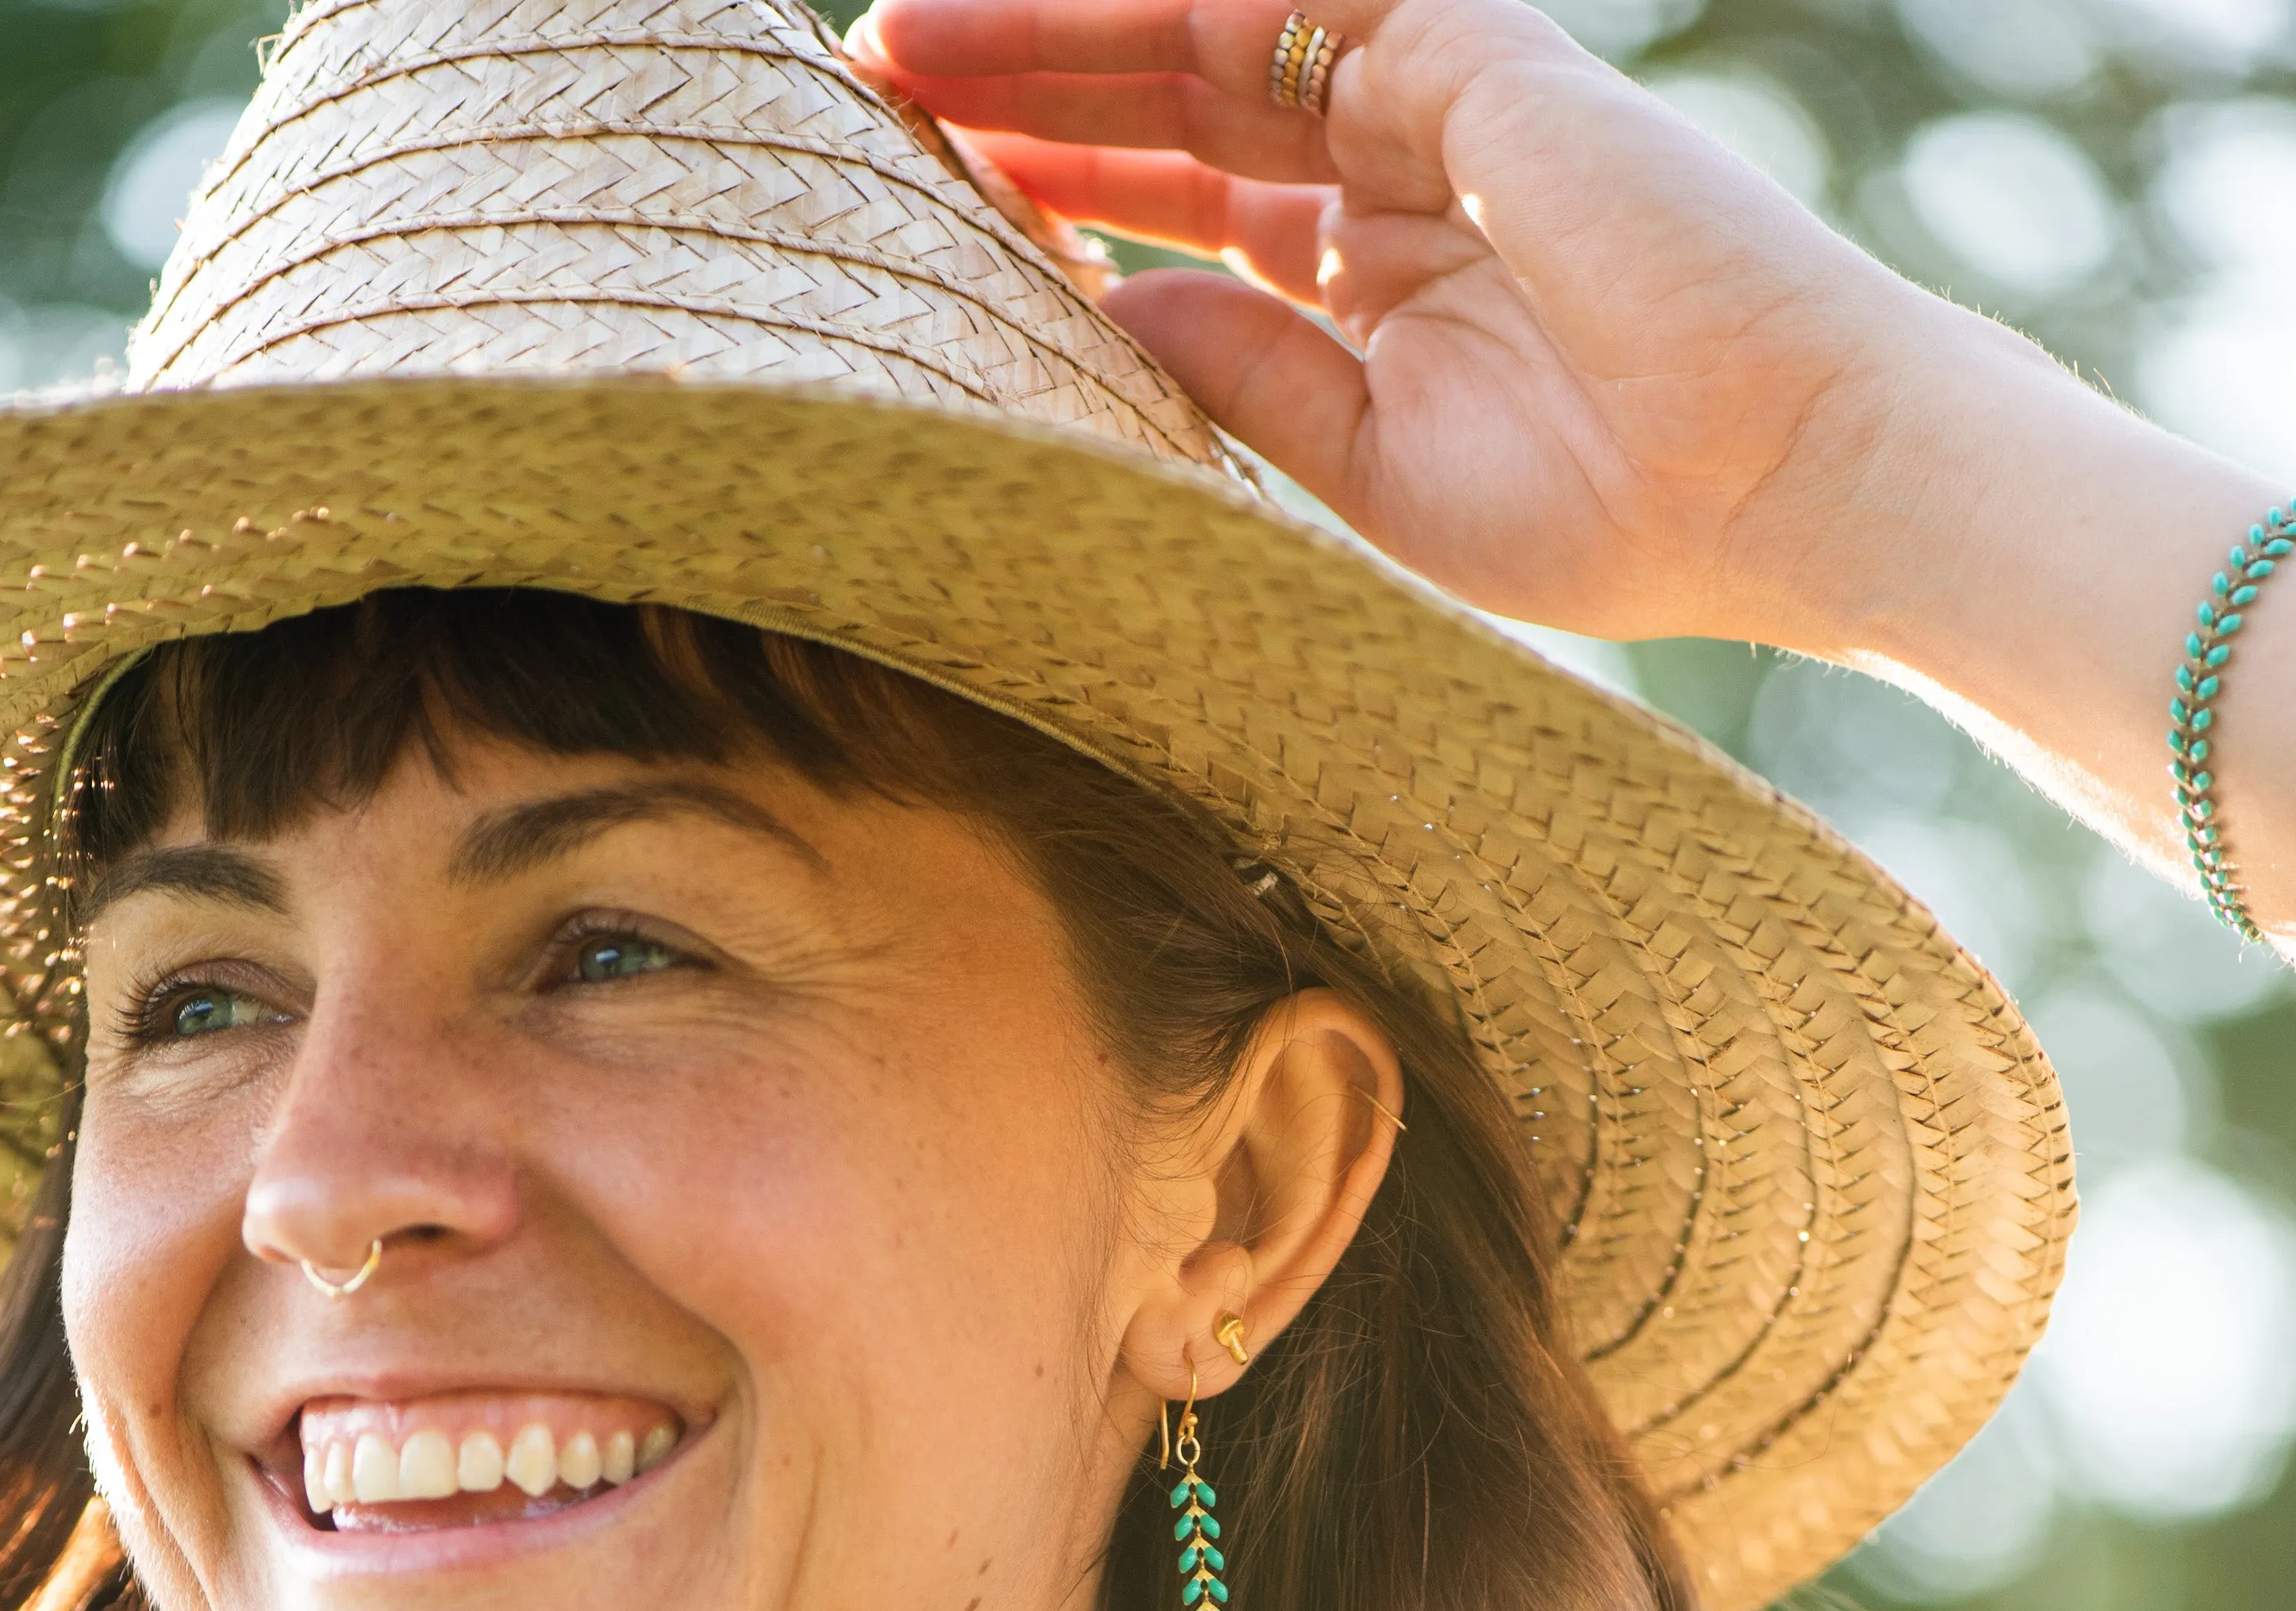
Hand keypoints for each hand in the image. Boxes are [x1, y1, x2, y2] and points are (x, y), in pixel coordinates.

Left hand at [852, 0, 1969, 649]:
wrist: (1780, 476)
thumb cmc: (1609, 514)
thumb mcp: (1373, 471)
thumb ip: (1240, 381)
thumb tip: (1094, 314)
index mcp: (1377, 280)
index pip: (1186, 207)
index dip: (1062, 191)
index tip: (939, 202)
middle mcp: (1396, 172)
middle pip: (1172, 101)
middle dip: (1025, 90)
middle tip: (875, 80)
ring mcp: (1434, 100)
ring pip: (1205, 30)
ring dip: (1055, 30)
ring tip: (905, 40)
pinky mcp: (1472, 54)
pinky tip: (1052, 9)